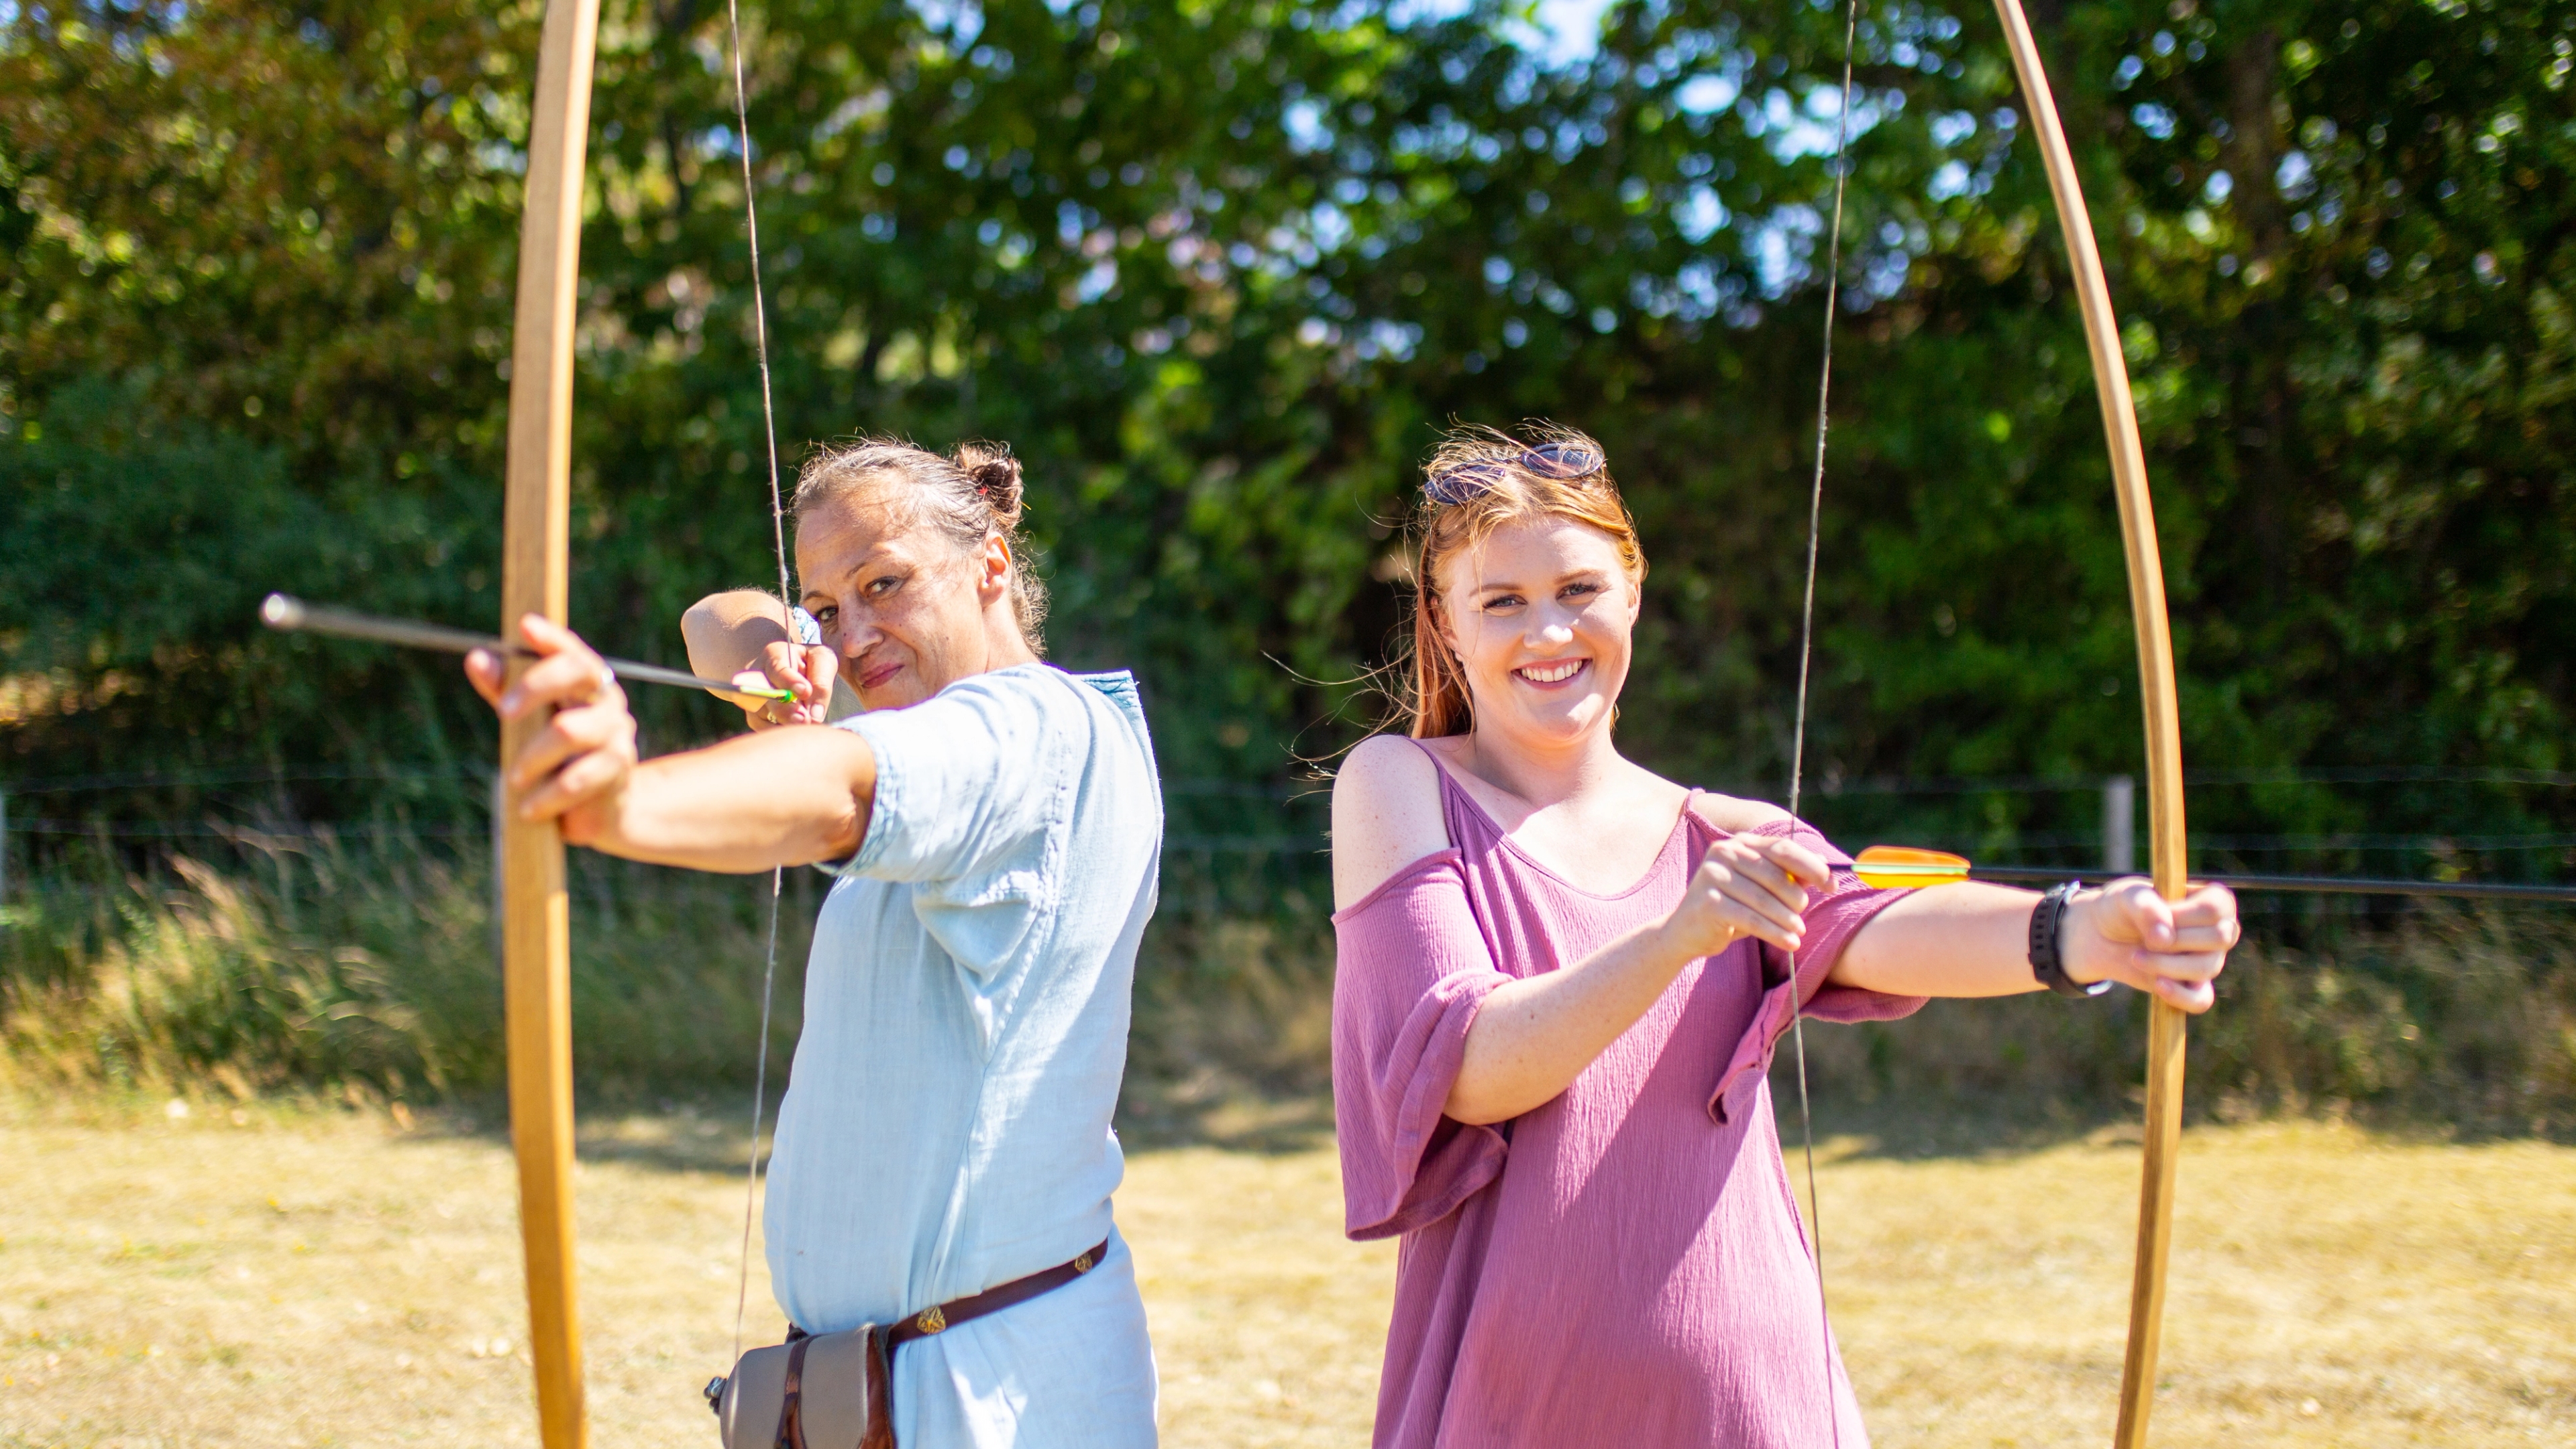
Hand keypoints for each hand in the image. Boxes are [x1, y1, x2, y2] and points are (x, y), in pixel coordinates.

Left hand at [463, 614, 638, 845]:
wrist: (598, 811)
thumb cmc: (555, 759)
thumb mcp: (527, 722)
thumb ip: (505, 690)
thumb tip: (477, 658)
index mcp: (586, 682)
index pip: (572, 651)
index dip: (552, 638)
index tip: (525, 626)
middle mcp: (607, 700)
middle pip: (578, 673)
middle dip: (535, 686)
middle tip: (502, 713)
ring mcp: (617, 733)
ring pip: (569, 729)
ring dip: (533, 756)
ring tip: (514, 780)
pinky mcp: (618, 769)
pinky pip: (577, 777)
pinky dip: (547, 795)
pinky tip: (530, 808)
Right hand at [724, 640, 838, 729]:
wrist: (796, 670)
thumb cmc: (811, 663)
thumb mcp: (823, 661)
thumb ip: (821, 682)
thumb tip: (815, 714)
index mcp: (774, 654)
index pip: (778, 668)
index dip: (789, 681)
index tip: (805, 691)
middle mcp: (757, 675)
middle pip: (763, 694)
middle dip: (785, 709)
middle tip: (805, 719)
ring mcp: (752, 696)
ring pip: (760, 714)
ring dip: (783, 724)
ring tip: (804, 728)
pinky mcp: (754, 715)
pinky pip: (761, 727)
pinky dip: (778, 732)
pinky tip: (796, 734)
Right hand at [1658, 835, 1835, 957]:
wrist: (1685, 932)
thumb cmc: (1729, 908)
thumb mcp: (1758, 889)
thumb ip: (1787, 876)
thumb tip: (1826, 868)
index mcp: (1739, 843)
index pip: (1783, 848)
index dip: (1812, 866)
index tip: (1832, 885)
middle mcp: (1724, 852)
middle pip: (1776, 874)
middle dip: (1796, 898)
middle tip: (1802, 917)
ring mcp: (1713, 876)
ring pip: (1764, 899)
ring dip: (1788, 919)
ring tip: (1799, 932)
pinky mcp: (1708, 902)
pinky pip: (1751, 919)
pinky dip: (1775, 933)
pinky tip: (1789, 943)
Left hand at [2061, 878, 2238, 1011]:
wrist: (2102, 935)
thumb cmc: (2122, 908)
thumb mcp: (2126, 897)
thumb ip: (2146, 907)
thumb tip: (2165, 938)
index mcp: (2211, 900)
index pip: (2215, 907)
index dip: (2183, 915)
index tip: (2156, 913)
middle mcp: (2218, 930)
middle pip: (2220, 938)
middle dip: (2177, 940)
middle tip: (2145, 939)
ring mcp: (2209, 960)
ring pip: (2206, 968)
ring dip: (2165, 964)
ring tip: (2135, 957)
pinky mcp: (2193, 986)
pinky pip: (2201, 1000)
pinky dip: (2180, 996)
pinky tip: (2157, 985)